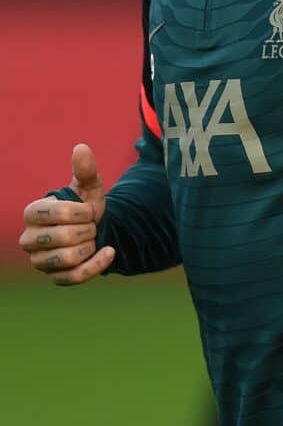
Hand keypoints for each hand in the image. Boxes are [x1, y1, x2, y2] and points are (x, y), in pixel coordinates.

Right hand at [18, 143, 114, 285]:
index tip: (89, 209)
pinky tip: (109, 251)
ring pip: (67, 259)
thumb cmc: (85, 203)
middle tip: (91, 225)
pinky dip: (96, 265)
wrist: (95, 228)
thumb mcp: (89, 186)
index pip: (55, 213)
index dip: (80, 211)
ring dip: (89, 246)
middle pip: (62, 238)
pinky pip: (74, 277)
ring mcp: (40, 261)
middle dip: (87, 229)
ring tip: (92, 238)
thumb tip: (81, 147)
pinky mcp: (55, 277)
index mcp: (33, 212)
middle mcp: (29, 239)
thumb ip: (85, 169)